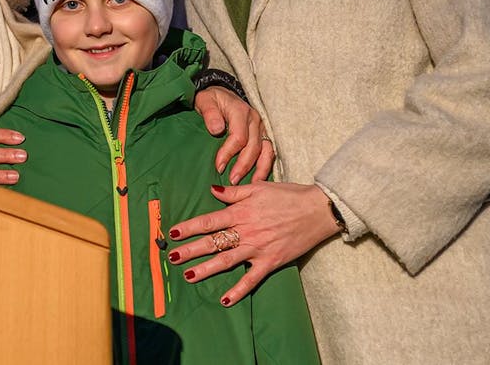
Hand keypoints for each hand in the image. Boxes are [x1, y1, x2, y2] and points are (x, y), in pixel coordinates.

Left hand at [166, 182, 338, 305]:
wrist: (317, 210)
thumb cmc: (288, 196)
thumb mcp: (259, 187)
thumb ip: (234, 192)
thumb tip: (212, 190)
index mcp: (242, 212)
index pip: (209, 221)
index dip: (189, 227)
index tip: (172, 233)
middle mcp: (246, 231)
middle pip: (213, 242)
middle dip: (190, 250)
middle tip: (171, 258)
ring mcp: (258, 248)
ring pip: (226, 260)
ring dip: (206, 269)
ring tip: (188, 276)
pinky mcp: (271, 261)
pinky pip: (252, 279)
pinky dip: (238, 291)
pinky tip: (224, 300)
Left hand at [193, 86, 274, 182]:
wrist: (222, 94)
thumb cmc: (212, 99)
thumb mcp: (205, 100)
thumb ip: (210, 113)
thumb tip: (216, 130)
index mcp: (240, 111)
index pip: (238, 137)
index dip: (228, 153)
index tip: (218, 167)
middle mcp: (255, 119)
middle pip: (253, 147)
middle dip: (243, 166)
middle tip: (232, 181)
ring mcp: (262, 127)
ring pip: (266, 151)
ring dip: (259, 169)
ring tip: (251, 185)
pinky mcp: (264, 134)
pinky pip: (269, 152)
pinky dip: (266, 166)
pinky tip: (259, 179)